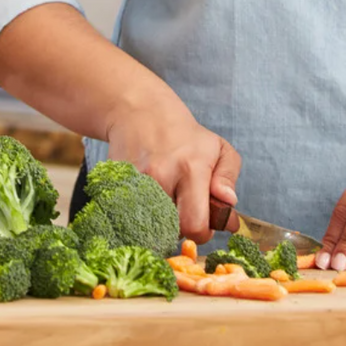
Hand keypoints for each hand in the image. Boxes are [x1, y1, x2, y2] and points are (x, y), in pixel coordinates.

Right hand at [104, 97, 241, 243]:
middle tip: (184, 209)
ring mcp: (135, 181)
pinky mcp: (116, 183)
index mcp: (191, 169)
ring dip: (161, 221)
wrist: (141, 113)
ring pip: (150, 227)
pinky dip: (141, 213)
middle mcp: (161, 175)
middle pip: (171, 231)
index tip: (203, 222)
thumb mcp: (219, 150)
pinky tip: (149, 195)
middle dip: (181, 228)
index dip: (202, 232)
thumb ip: (228, 180)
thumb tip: (229, 209)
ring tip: (166, 198)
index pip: (195, 225)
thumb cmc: (186, 137)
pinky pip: (130, 215)